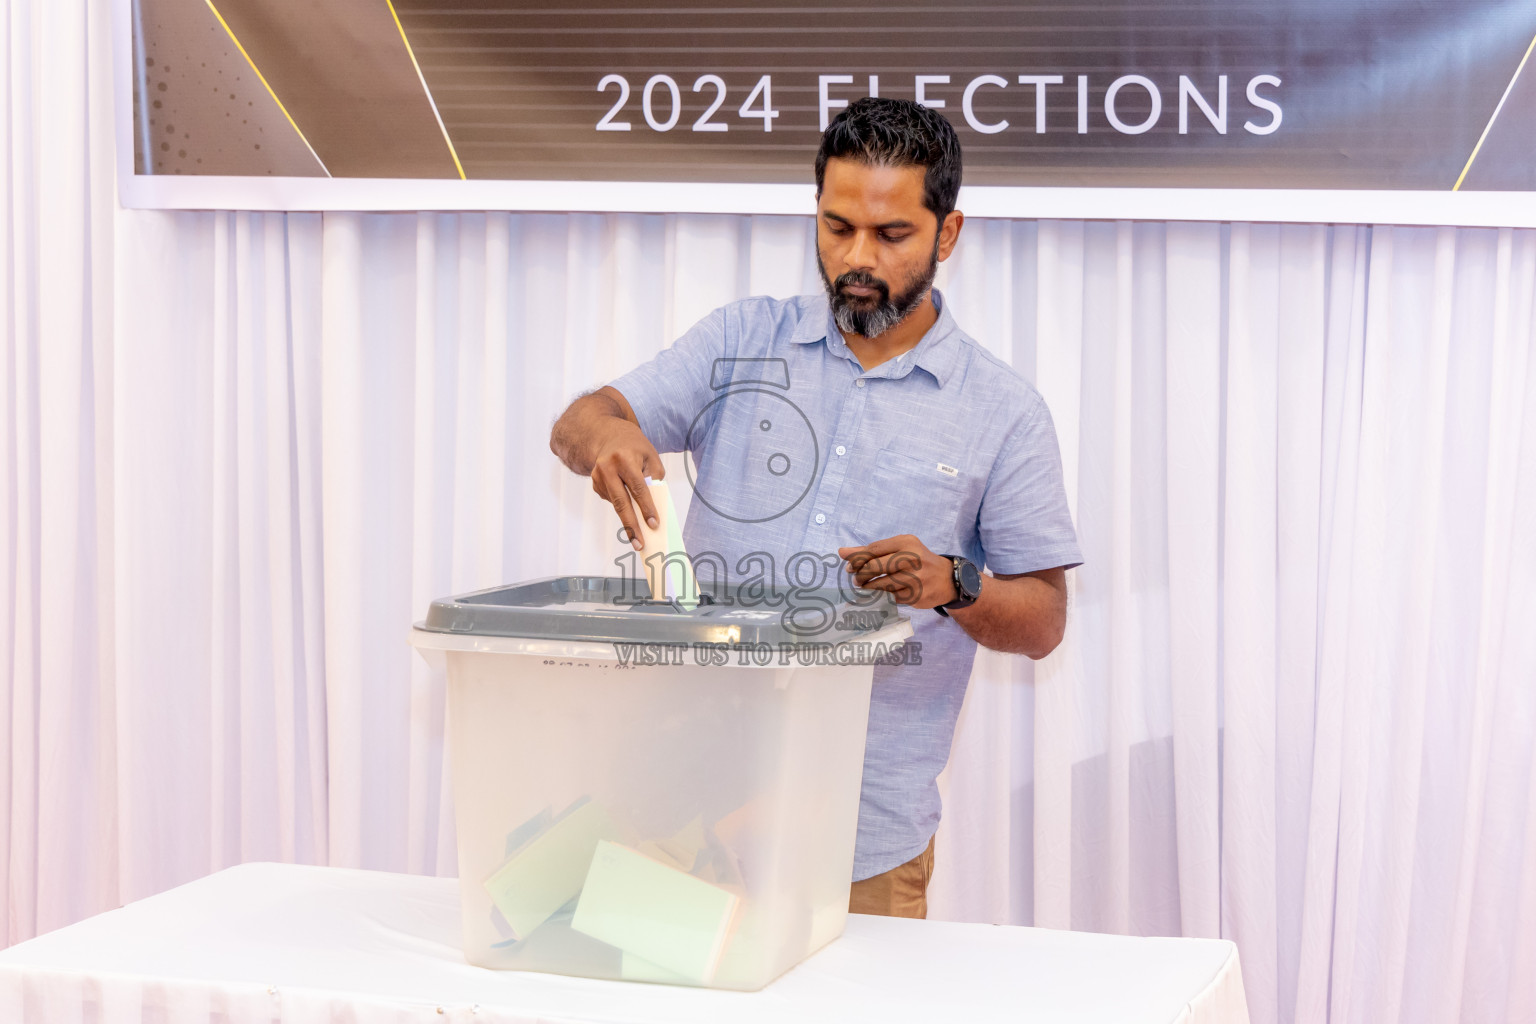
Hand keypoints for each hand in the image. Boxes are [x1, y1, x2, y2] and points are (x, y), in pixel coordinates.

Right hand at [589, 421, 666, 549]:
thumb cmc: (634, 447)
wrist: (606, 435)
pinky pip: (611, 500)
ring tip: (637, 538)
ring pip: (616, 504)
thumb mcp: (650, 456)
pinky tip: (626, 499)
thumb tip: (653, 505)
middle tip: (639, 544)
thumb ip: (654, 478)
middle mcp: (607, 468)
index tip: (654, 524)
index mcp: (624, 458)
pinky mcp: (594, 483)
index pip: (638, 488)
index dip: (646, 508)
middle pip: (621, 502)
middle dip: (632, 525)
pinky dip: (621, 504)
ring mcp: (598, 476)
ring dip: (628, 520)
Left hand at [838, 535, 957, 608]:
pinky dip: (881, 596)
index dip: (858, 559)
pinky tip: (879, 594)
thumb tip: (842, 552)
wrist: (947, 579)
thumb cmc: (918, 561)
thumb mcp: (899, 549)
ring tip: (865, 587)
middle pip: (875, 567)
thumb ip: (871, 551)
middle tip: (857, 580)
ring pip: (881, 584)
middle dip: (861, 575)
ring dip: (868, 588)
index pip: (874, 550)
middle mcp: (912, 558)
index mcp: (906, 543)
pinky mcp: (916, 595)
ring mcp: (915, 578)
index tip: (850, 566)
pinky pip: (891, 597)